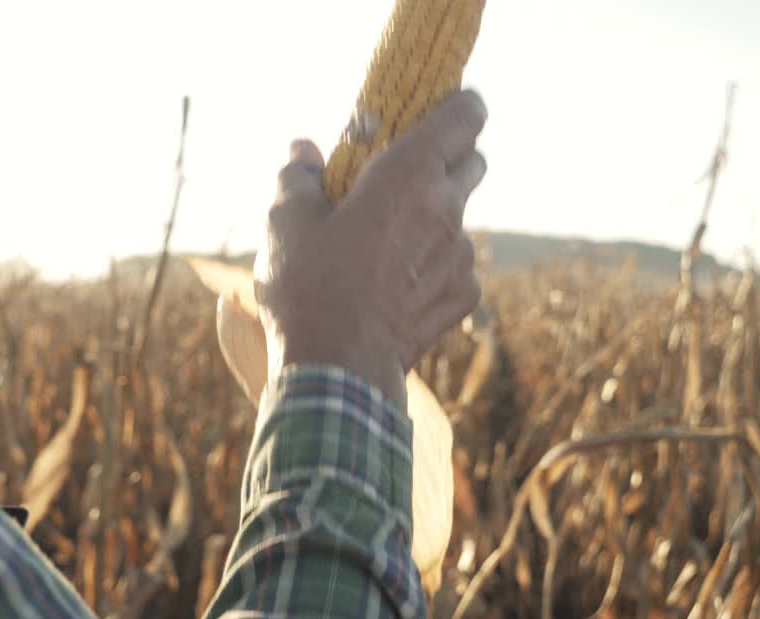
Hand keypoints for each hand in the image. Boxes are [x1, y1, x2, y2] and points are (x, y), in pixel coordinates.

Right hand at [255, 89, 487, 409]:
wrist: (337, 371)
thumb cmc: (309, 290)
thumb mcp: (285, 224)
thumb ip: (298, 176)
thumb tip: (304, 150)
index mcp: (408, 175)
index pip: (464, 114)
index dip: (455, 106)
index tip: (433, 110)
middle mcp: (447, 209)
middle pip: (473, 162)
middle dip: (446, 160)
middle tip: (400, 178)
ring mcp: (460, 256)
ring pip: (460, 219)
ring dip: (433, 220)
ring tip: (386, 245)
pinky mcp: (462, 297)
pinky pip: (456, 267)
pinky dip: (433, 267)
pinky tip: (395, 285)